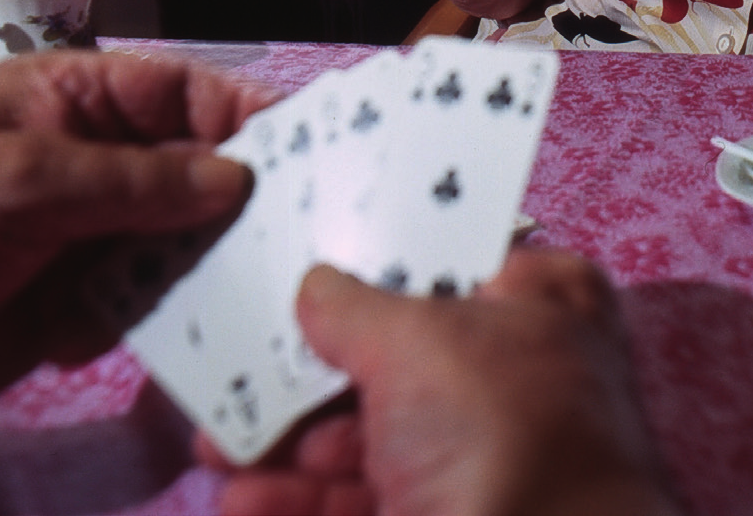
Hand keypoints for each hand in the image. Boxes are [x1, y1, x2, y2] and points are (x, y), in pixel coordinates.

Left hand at [0, 50, 265, 429]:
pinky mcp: (73, 305)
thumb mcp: (20, 183)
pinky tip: (183, 334)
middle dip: (235, 196)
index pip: (176, 91)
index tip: (305, 139)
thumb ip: (133, 181)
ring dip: (205, 264)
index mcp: (69, 102)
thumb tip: (236, 179)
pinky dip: (165, 315)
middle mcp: (88, 162)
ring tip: (251, 286)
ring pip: (177, 238)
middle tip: (299, 223)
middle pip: (189, 167)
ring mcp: (83, 235)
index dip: (239, 110)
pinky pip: (146, 300)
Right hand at [214, 249, 679, 515]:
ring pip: (368, 441)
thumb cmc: (504, 432)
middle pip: (395, 360)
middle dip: (307, 374)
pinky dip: (297, 500)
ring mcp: (482, 462)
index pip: (450, 261)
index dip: (378, 261)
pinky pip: (358, 502)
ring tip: (214, 447)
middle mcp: (515, 377)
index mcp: (538, 305)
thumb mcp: (418, 339)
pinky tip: (241, 499)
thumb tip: (318, 287)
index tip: (304, 262)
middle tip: (235, 370)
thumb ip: (355, 307)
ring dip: (286, 446)